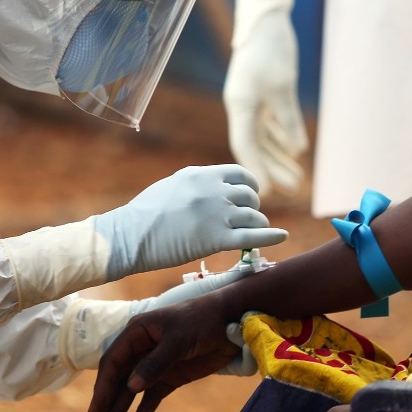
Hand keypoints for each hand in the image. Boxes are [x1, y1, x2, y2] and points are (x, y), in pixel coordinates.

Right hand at [88, 295, 240, 411]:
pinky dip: (145, 408)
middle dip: (107, 401)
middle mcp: (142, 349)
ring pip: (133, 389)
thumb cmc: (203, 321)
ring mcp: (157, 364)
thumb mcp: (178, 339)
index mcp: (137, 333)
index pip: (113, 361)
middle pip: (119, 377)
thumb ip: (156, 363)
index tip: (97, 409)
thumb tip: (131, 386)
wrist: (234, 321)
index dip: (103, 386)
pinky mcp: (173, 375)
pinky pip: (154, 394)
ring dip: (121, 408)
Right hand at [93, 164, 287, 278]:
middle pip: (250, 195)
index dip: (250, 185)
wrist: (129, 236)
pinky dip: (271, 236)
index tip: (251, 195)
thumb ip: (198, 185)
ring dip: (258, 225)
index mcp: (201, 175)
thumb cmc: (144, 215)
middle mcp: (212, 190)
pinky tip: (282, 237)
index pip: (240, 173)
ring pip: (254, 216)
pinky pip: (253, 236)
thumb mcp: (173, 186)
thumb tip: (217, 188)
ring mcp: (215, 214)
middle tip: (249, 219)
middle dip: (254, 207)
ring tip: (256, 232)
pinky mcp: (215, 238)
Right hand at [223, 9, 308, 194]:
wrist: (265, 22)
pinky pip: (271, 125)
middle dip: (275, 169)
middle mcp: (242, 108)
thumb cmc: (272, 51)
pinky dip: (282, 139)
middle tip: (295, 190)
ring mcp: (251, 102)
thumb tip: (298, 151)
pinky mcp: (261, 96)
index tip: (269, 191)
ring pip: (265, 138)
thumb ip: (289, 120)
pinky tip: (296, 153)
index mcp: (240, 106)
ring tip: (299, 178)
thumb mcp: (283, 87)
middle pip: (256, 147)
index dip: (257, 170)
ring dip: (281, 158)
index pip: (245, 146)